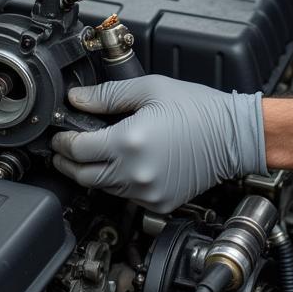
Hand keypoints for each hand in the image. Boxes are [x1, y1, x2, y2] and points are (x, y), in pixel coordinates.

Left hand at [50, 75, 265, 212]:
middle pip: (83, 175)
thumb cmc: (198, 109)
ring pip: (102, 188)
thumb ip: (108, 95)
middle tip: (63, 148)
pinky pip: (126, 196)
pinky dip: (116, 182)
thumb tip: (78, 99)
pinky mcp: (159, 203)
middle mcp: (135, 173)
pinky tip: (119, 165)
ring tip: (89, 154)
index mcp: (130, 142)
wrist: (233, 134)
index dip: (62, 142)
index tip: (59, 135)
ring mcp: (147, 192)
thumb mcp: (149, 89)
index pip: (77, 150)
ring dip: (90, 172)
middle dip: (67, 161)